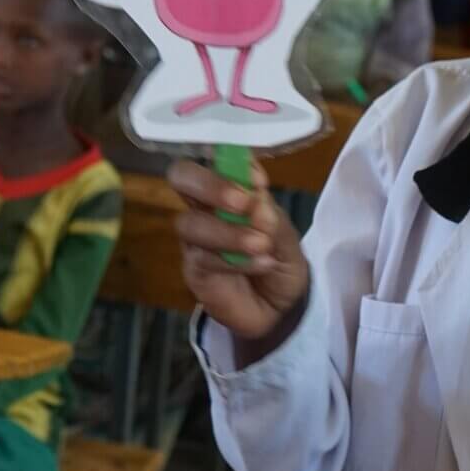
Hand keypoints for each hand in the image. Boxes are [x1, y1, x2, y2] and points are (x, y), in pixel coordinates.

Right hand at [168, 158, 309, 346]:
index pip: (215, 160)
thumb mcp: (287, 237)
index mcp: (230, 190)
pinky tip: (261, 264)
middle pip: (181, 177)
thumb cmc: (281, 262)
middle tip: (243, 202)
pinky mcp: (194, 270)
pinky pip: (203, 258)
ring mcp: (196, 239)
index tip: (257, 178)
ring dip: (228, 232)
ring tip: (261, 245)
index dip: (228, 160)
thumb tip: (255, 197)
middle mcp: (205, 208)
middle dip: (210, 184)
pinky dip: (234, 260)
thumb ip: (271, 216)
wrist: (282, 310)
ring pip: (190, 223)